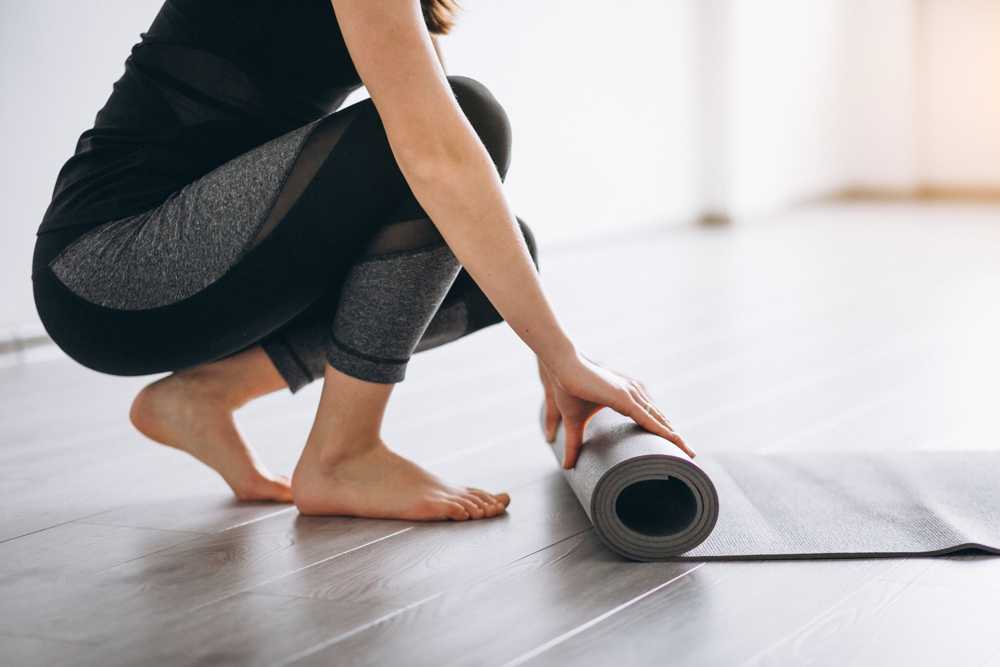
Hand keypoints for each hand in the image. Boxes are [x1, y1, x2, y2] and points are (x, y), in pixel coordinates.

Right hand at [537, 351, 693, 468]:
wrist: (561, 368)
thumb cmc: (568, 389)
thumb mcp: (574, 423)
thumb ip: (574, 444)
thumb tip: (566, 467)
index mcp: (625, 398)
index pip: (650, 418)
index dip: (663, 432)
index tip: (675, 447)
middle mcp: (633, 395)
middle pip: (659, 420)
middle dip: (675, 438)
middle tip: (690, 454)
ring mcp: (630, 395)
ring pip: (658, 420)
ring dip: (674, 437)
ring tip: (688, 452)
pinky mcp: (624, 397)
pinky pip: (647, 418)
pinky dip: (661, 430)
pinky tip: (673, 440)